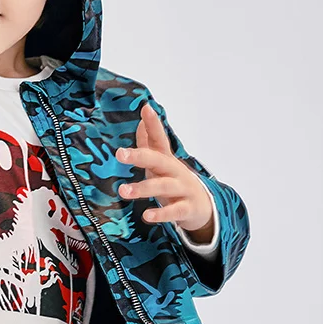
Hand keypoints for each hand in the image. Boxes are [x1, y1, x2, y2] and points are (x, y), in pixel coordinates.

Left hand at [116, 102, 214, 241]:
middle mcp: (175, 171)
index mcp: (166, 160)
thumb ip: (150, 144)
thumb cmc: (175, 182)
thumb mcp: (162, 163)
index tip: (146, 108)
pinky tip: (147, 216)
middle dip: (139, 156)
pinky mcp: (187, 209)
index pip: (160, 138)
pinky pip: (174, 211)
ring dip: (143, 188)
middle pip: (158, 160)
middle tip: (120, 154)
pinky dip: (161, 214)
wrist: (204, 208)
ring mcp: (182, 189)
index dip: (154, 124)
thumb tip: (140, 121)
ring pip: (163, 186)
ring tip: (124, 191)